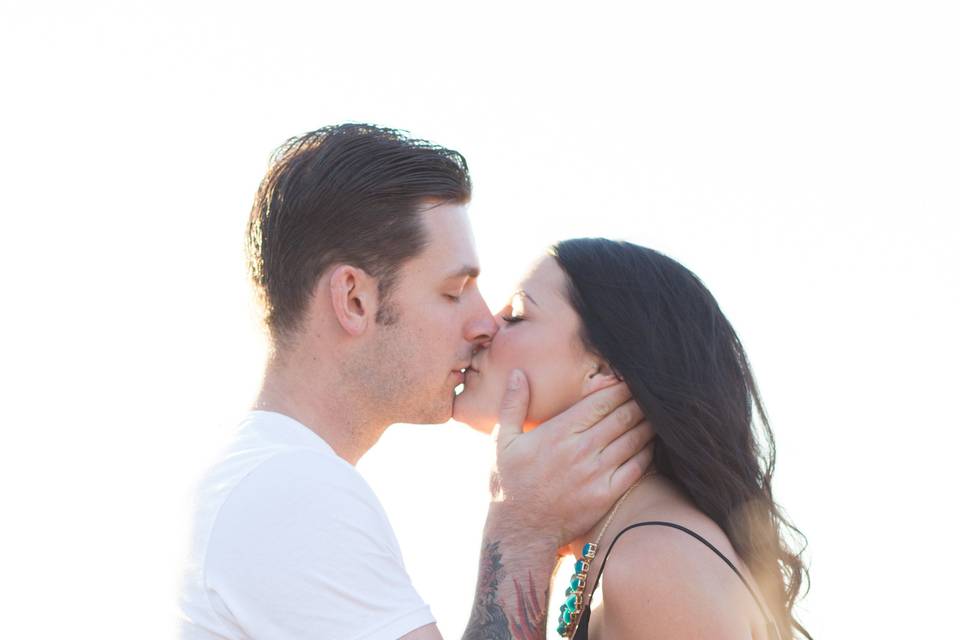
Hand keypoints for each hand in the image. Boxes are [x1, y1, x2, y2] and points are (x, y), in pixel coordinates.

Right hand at [488, 369, 654, 546]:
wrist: (520, 532)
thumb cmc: (509, 485)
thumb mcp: (503, 441)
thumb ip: (513, 405)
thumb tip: (517, 373)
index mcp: (559, 432)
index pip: (601, 402)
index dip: (620, 388)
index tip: (629, 380)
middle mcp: (581, 450)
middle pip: (623, 416)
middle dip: (639, 402)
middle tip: (649, 393)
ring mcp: (596, 473)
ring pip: (634, 439)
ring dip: (648, 423)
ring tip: (655, 414)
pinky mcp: (607, 494)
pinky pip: (637, 467)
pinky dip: (647, 451)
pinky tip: (650, 443)